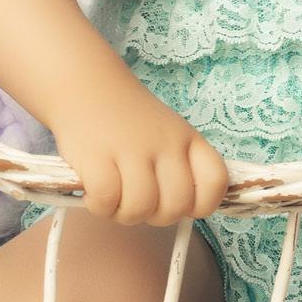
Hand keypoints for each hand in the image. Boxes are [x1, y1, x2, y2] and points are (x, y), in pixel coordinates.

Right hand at [51, 78, 230, 226]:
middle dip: (155, 217)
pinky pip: (107, 200)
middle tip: (136, 203)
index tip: (181, 205)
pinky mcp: (97, 155)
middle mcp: (165, 143)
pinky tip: (93, 194)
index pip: (215, 182)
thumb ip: (180, 167)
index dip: (202, 205)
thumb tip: (181, 210)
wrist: (86, 84)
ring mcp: (131, 148)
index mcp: (188, 139)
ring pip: (141, 208)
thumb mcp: (167, 132)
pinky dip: (99, 207)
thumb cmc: (127, 119)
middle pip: (176, 206)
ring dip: (124, 214)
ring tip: (112, 199)